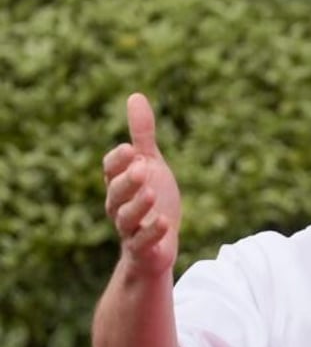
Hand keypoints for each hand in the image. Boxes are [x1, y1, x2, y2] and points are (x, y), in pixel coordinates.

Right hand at [103, 93, 180, 275]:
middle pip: (115, 193)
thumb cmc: (152, 202)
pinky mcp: (143, 250)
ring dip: (138, 206)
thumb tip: (135, 95)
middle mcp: (119, 207)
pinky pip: (143, 243)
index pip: (110, 169)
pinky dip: (152, 234)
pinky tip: (164, 222)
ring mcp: (130, 230)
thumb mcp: (151, 165)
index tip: (132, 150)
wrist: (158, 247)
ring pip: (126, 219)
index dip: (119, 160)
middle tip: (142, 168)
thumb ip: (142, 135)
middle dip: (127, 181)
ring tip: (152, 193)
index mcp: (118, 184)